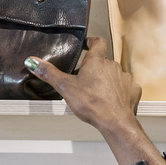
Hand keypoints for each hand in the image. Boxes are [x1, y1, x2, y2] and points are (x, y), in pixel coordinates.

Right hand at [24, 37, 141, 140]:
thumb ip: (49, 73)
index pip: (97, 42)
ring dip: (106, 81)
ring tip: (97, 93)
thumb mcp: (65, 87)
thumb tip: (33, 61)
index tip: (86, 45)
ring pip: (114, 75)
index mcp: (97, 61)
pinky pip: (126, 87)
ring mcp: (124, 78)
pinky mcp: (133, 90)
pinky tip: (112, 100)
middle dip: (94, 69)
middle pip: (103, 62)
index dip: (91, 42)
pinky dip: (119, 92)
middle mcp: (113, 66)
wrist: (115, 122)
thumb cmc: (92, 104)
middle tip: (84, 80)